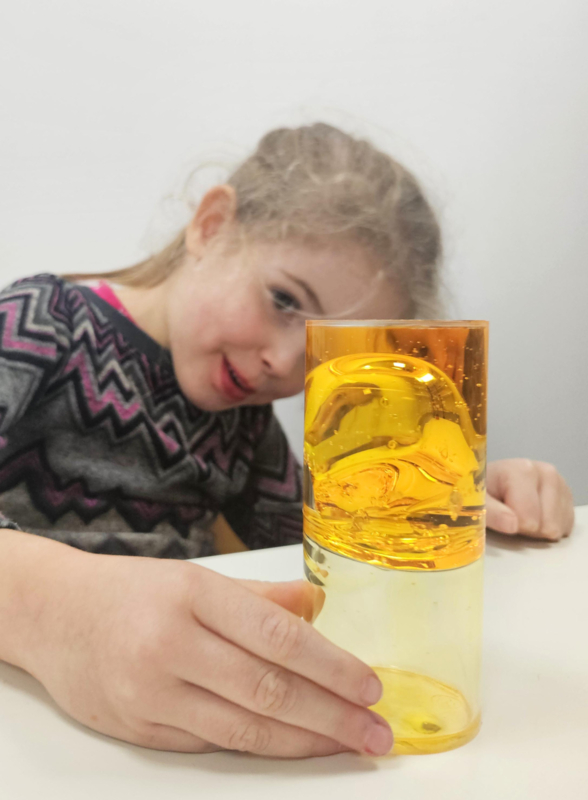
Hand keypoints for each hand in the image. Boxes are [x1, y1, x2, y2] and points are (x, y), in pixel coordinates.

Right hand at [23, 548, 391, 757]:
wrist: (55, 615)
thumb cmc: (133, 591)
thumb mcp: (196, 577)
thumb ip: (259, 596)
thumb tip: (318, 606)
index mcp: (193, 595)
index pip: (278, 637)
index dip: (332, 667)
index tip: (370, 688)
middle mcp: (171, 645)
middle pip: (267, 690)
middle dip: (330, 717)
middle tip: (375, 734)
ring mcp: (151, 693)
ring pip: (244, 728)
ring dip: (303, 742)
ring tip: (347, 746)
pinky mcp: (139, 729)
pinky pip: (211, 743)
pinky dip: (258, 746)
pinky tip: (292, 746)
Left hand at [486, 459, 573, 540]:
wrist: (492, 481)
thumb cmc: (484, 491)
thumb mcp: (477, 501)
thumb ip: (491, 512)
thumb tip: (512, 525)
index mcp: (523, 470)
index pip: (528, 519)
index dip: (512, 524)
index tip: (501, 512)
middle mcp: (547, 472)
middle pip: (546, 525)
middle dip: (527, 528)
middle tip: (511, 514)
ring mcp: (561, 483)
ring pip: (557, 527)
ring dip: (538, 528)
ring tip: (521, 513)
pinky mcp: (567, 495)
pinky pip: (565, 526)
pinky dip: (549, 526)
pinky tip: (534, 514)